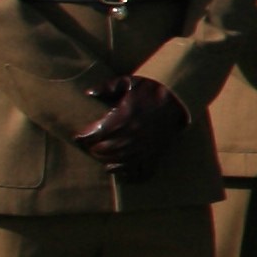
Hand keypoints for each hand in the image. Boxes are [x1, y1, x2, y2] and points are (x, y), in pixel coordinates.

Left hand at [71, 76, 187, 180]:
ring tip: (101, 157)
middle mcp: (132, 136)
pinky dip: (127, 174)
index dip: (83, 138)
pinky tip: (118, 170)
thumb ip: (106, 87)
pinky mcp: (155, 154)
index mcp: (123, 119)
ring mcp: (144, 147)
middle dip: (93, 150)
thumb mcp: (128, 82)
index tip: (78, 137)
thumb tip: (88, 93)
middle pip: (103, 151)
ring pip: (118, 162)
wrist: (178, 98)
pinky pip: (139, 171)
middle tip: (89, 146)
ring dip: (106, 162)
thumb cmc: (150, 90)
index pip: (95, 135)